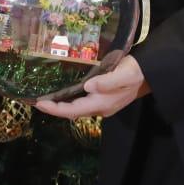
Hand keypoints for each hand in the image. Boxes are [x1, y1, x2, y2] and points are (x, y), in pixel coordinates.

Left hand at [35, 55, 149, 119]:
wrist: (149, 74)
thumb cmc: (136, 72)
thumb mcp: (124, 74)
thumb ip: (108, 81)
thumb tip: (88, 87)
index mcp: (102, 103)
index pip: (74, 110)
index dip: (55, 109)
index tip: (39, 103)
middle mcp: (99, 107)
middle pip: (71, 111)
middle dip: (53, 108)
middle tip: (34, 101)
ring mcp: (100, 103)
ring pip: (75, 107)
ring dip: (59, 105)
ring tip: (43, 98)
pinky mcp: (101, 97)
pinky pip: (80, 101)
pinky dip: (67, 99)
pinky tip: (61, 92)